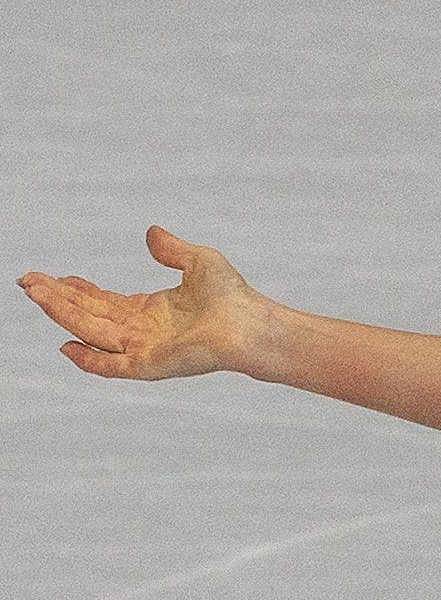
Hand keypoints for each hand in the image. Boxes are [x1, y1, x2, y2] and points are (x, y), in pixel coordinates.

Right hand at [19, 226, 271, 378]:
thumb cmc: (235, 298)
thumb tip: (151, 233)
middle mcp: (141, 331)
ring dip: (62, 315)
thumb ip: (172, 250)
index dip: (74, 289)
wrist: (253, 324)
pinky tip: (66, 347)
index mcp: (149, 311)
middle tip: (28, 281)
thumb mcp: (199, 262)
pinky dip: (89, 359)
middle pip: (88, 315)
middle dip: (57, 298)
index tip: (49, 276)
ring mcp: (144, 349)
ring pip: (91, 332)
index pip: (101, 301)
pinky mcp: (150, 365)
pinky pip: (111, 366)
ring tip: (36, 294)